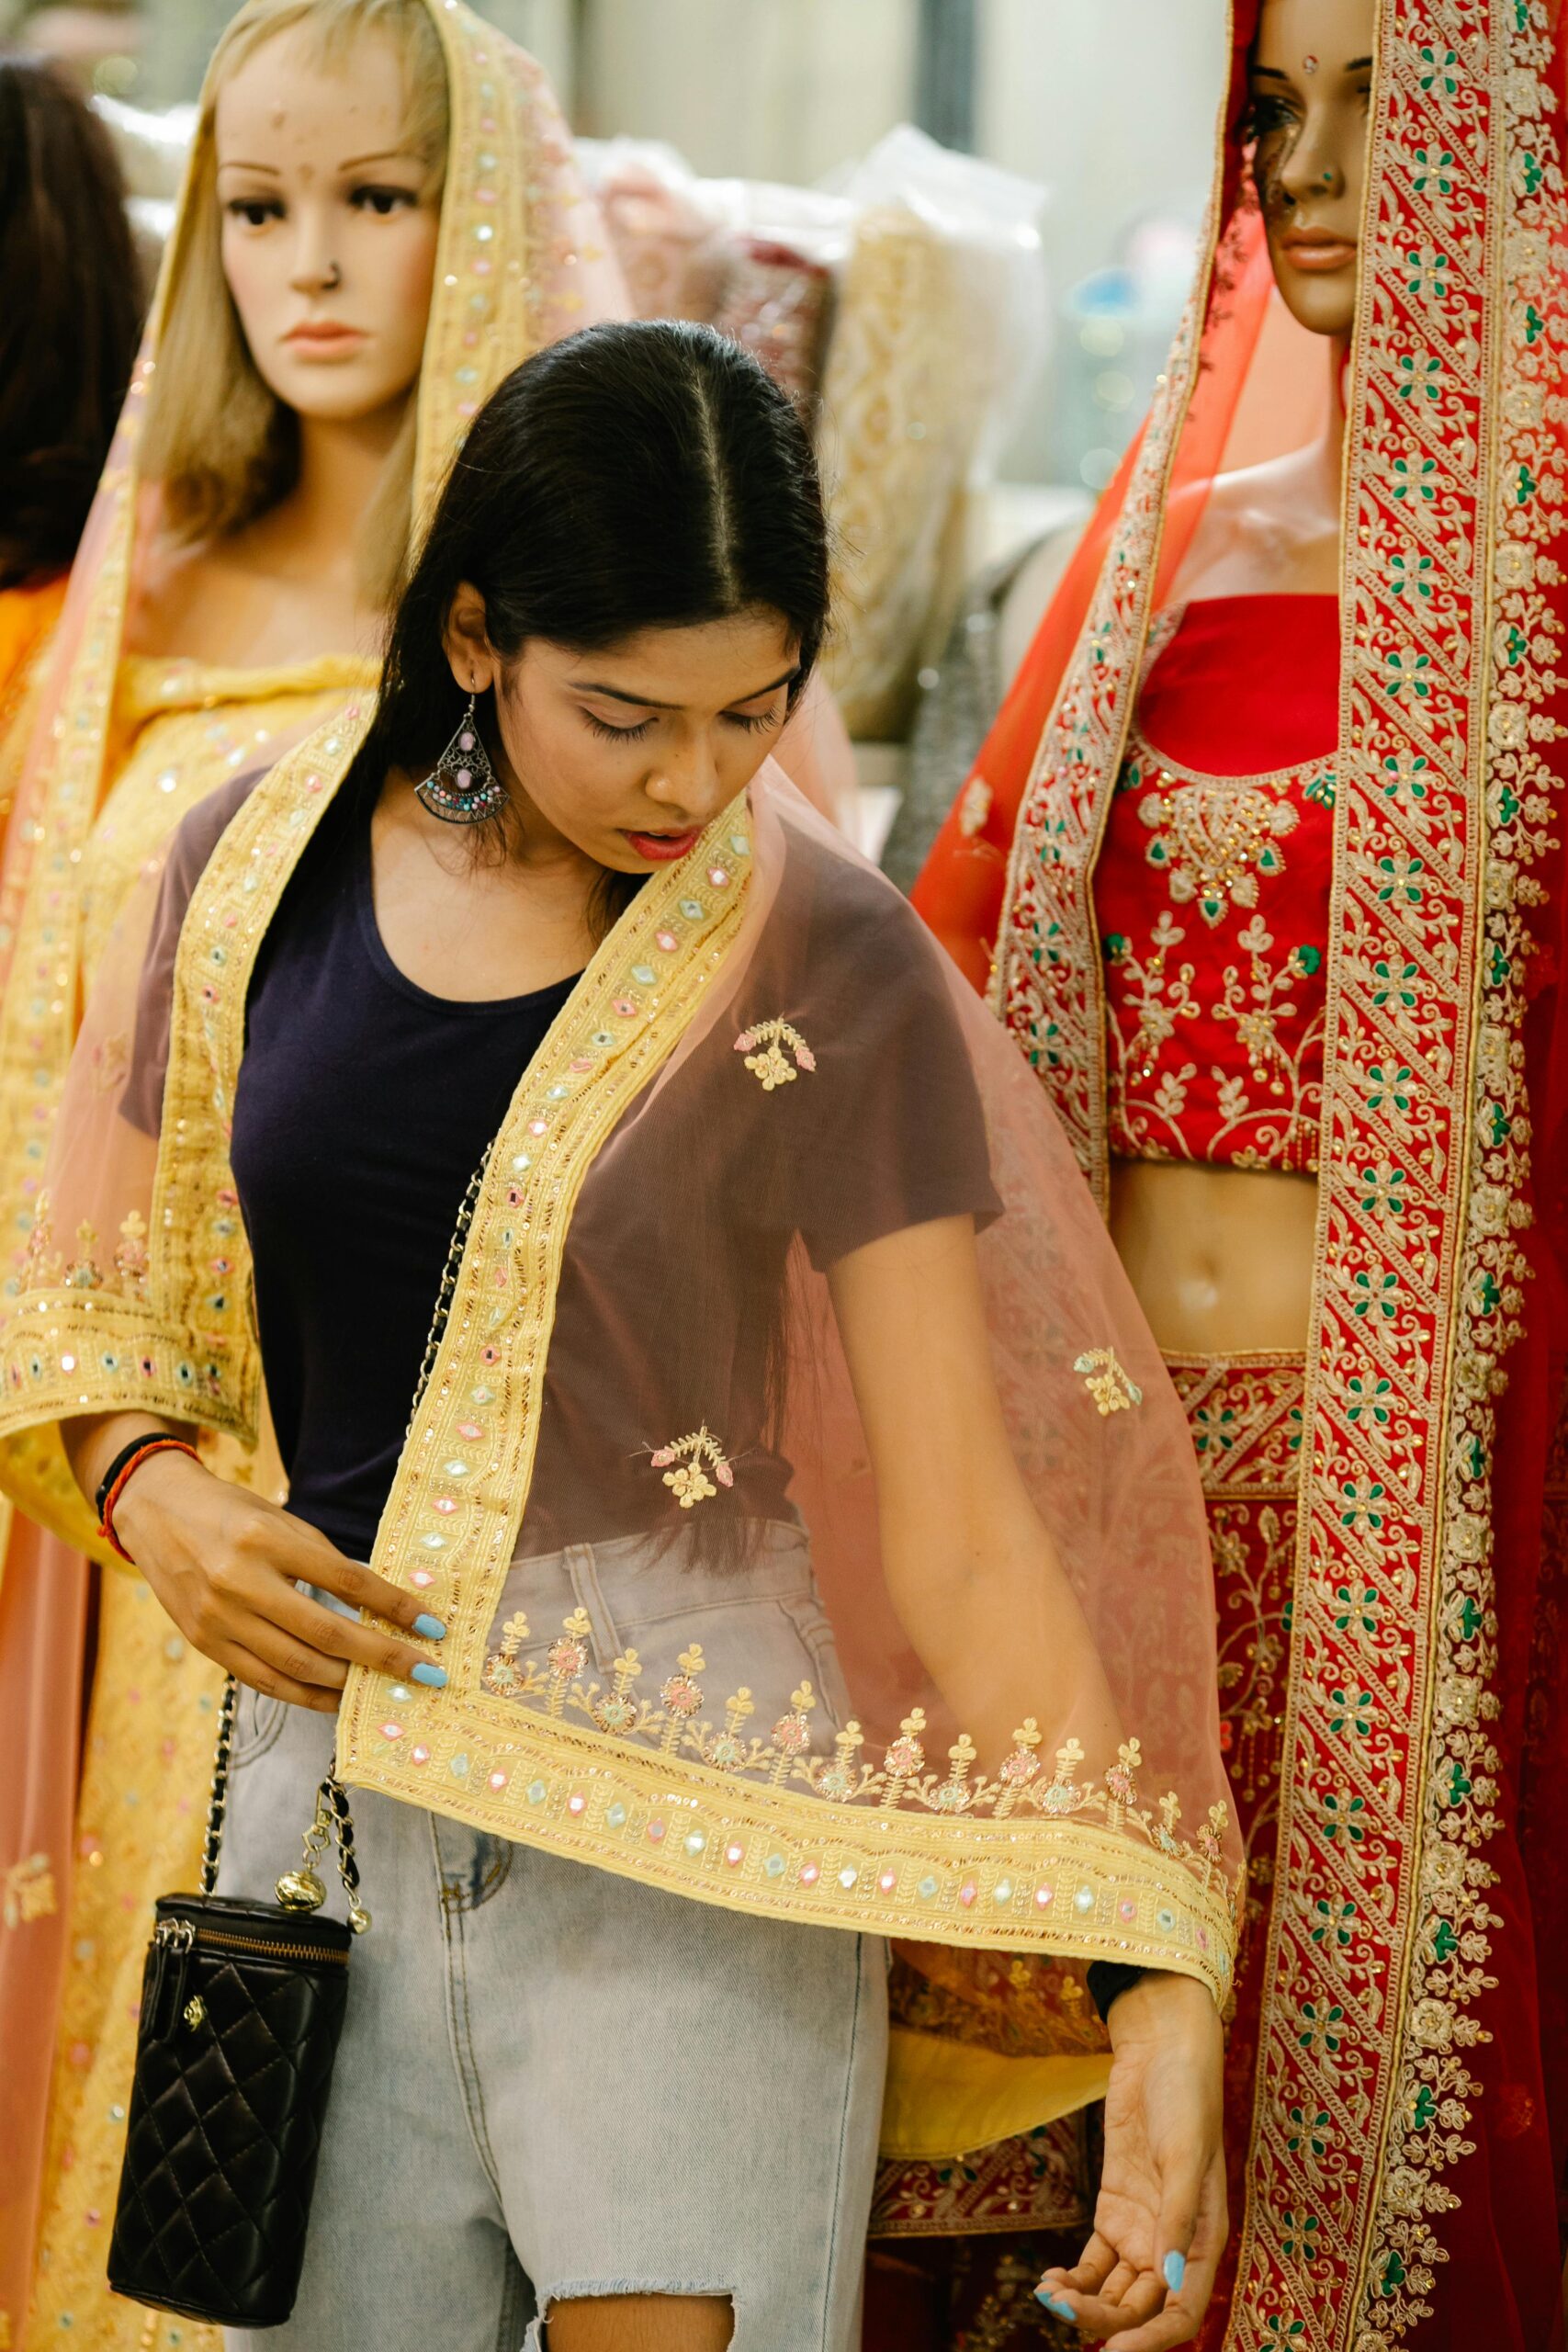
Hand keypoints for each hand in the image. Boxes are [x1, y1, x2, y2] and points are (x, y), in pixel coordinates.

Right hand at [114, 1445, 445, 1712]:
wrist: (156, 1514)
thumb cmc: (231, 1513)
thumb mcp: (281, 1520)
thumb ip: (325, 1561)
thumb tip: (378, 1606)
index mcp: (268, 1541)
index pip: (348, 1582)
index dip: (395, 1607)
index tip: (432, 1627)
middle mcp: (241, 1582)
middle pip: (326, 1634)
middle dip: (383, 1657)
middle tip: (426, 1673)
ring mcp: (220, 1619)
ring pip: (297, 1667)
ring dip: (349, 1684)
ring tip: (386, 1689)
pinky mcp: (206, 1644)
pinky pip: (265, 1682)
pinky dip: (306, 1695)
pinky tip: (338, 1698)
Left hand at [1035, 1970, 1226, 2348]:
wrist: (1160, 2049)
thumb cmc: (1186, 2098)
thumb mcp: (1184, 2155)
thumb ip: (1176, 2220)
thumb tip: (1170, 2283)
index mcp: (1203, 2242)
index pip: (1181, 2313)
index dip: (1151, 2340)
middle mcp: (1173, 2246)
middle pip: (1139, 2308)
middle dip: (1103, 2320)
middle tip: (1060, 2311)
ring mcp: (1141, 2230)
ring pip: (1113, 2291)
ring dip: (1083, 2304)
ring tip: (1048, 2297)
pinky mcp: (1113, 2210)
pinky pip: (1094, 2263)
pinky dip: (1074, 2279)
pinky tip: (1051, 2281)